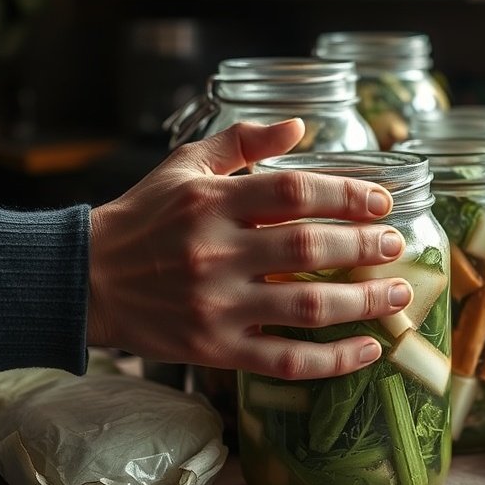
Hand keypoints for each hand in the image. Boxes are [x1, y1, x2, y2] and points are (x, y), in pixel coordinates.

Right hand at [87, 119, 409, 379]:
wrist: (85, 279)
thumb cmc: (142, 217)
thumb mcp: (184, 165)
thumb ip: (241, 141)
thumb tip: (299, 124)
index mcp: (212, 202)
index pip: (294, 192)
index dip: (347, 195)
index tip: (381, 202)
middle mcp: (216, 253)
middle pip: (309, 250)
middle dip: (364, 247)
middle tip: (397, 245)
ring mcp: (216, 306)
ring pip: (307, 309)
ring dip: (363, 303)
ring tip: (399, 294)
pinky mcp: (215, 349)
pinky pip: (285, 361)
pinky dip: (333, 360)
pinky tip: (368, 349)